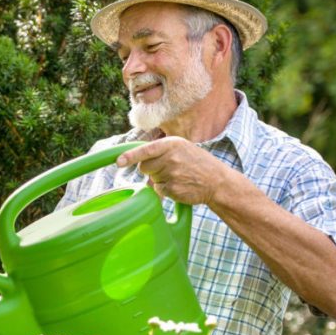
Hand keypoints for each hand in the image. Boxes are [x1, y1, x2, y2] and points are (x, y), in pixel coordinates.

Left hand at [116, 136, 230, 205]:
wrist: (217, 181)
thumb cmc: (196, 162)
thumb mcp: (181, 148)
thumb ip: (160, 150)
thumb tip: (137, 160)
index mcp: (172, 144)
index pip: (146, 150)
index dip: (130, 156)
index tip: (118, 162)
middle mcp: (171, 158)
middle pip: (144, 167)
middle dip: (151, 169)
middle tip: (169, 168)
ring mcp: (172, 174)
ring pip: (152, 179)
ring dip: (160, 179)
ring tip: (178, 176)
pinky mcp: (173, 189)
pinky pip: (159, 190)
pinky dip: (166, 189)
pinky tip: (180, 185)